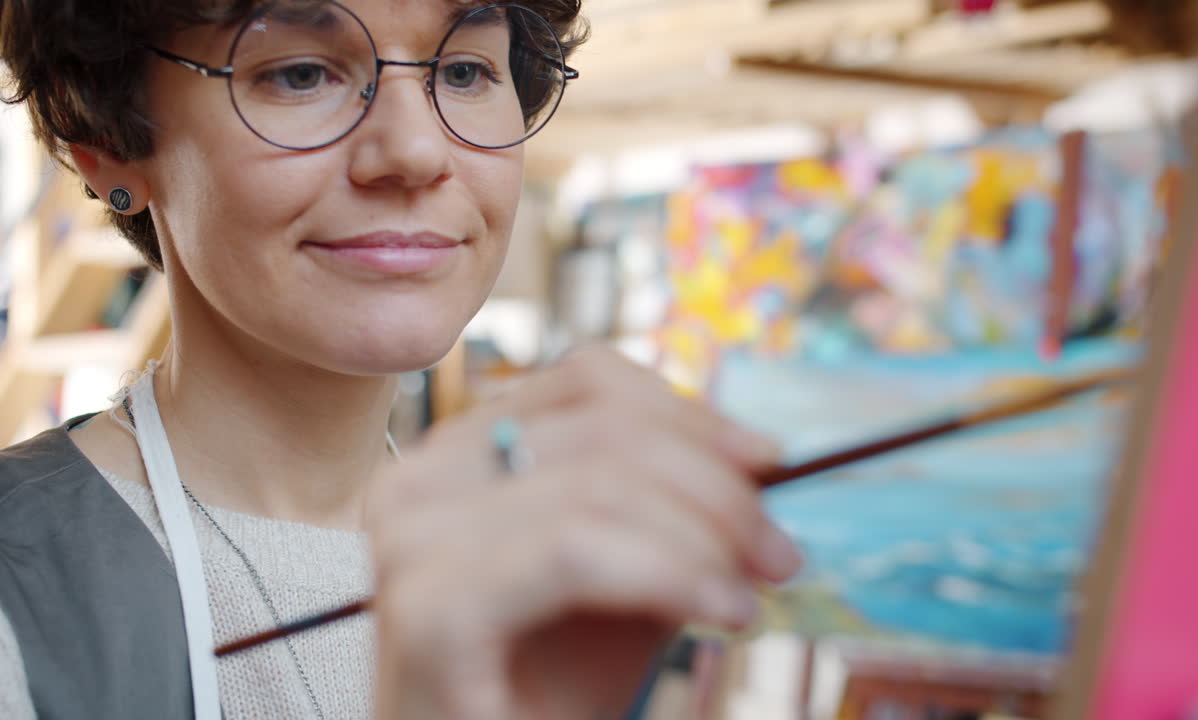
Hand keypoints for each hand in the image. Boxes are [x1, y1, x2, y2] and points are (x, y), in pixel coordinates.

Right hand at [365, 347, 802, 719]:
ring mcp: (413, 539)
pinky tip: (719, 610)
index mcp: (459, 456)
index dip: (692, 414)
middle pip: (603, 429)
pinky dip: (671, 572)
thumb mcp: (625, 576)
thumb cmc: (546, 694)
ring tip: (745, 599)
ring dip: (703, 538)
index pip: (588, 381)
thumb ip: (668, 507)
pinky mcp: (429, 606)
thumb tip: (753, 457)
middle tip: (778, 554)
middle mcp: (418, 480)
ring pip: (600, 485)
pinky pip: (578, 548)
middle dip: (717, 487)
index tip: (769, 463)